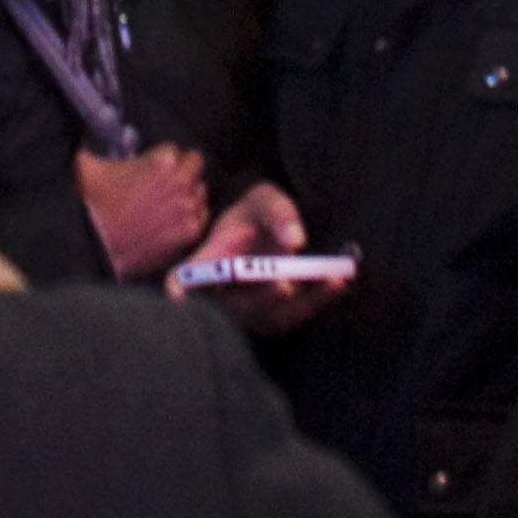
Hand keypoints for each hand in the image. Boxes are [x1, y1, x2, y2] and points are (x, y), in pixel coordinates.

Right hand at [80, 143, 213, 281]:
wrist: (98, 248)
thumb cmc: (94, 206)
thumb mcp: (88, 164)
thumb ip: (95, 141)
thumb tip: (94, 130)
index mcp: (163, 160)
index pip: (176, 150)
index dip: (164, 159)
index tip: (153, 169)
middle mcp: (181, 181)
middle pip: (195, 165)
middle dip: (183, 170)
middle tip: (166, 182)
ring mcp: (189, 208)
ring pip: (201, 191)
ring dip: (188, 194)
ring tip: (167, 204)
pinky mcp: (190, 232)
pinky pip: (202, 217)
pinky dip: (191, 218)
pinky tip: (172, 222)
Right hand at [174, 181, 351, 332]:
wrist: (272, 231)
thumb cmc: (258, 213)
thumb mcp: (264, 199)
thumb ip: (278, 212)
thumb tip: (295, 239)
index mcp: (209, 259)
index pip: (186, 276)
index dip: (179, 286)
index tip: (177, 294)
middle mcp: (224, 292)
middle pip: (236, 304)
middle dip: (262, 296)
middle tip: (283, 284)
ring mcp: (249, 310)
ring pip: (271, 316)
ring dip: (303, 302)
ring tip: (333, 278)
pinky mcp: (274, 318)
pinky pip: (296, 317)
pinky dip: (320, 301)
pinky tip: (340, 282)